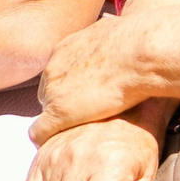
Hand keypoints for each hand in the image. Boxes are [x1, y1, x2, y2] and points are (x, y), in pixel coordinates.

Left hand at [32, 14, 143, 147]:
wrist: (139, 52)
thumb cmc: (137, 43)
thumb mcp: (113, 34)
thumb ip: (106, 43)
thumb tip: (120, 42)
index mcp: (64, 49)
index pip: (57, 73)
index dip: (71, 88)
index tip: (84, 97)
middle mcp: (53, 67)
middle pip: (49, 92)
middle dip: (63, 103)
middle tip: (83, 115)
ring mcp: (54, 90)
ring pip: (46, 111)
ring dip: (59, 121)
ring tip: (74, 132)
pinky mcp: (59, 112)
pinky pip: (40, 131)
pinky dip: (45, 139)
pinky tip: (51, 146)